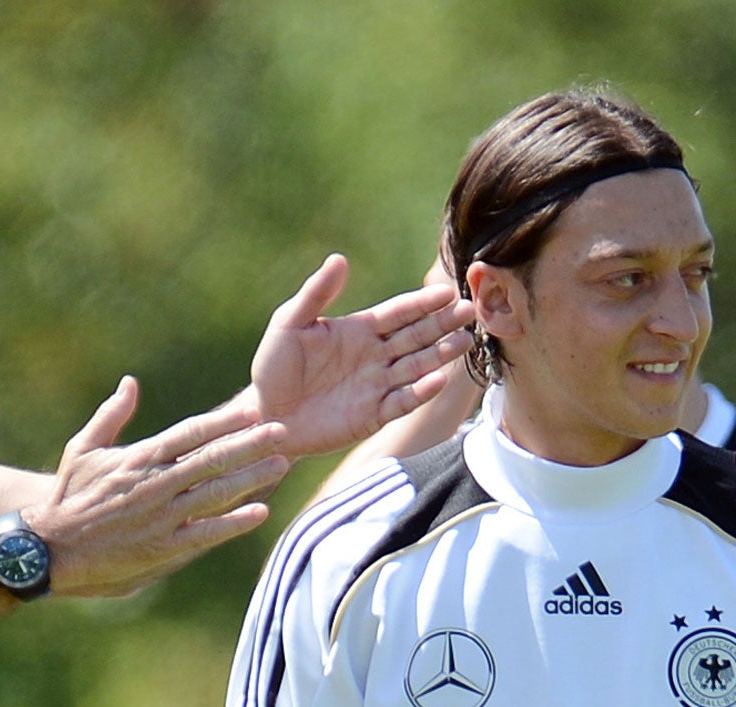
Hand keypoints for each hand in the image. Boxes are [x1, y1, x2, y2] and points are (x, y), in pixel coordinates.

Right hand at [32, 377, 286, 597]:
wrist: (50, 549)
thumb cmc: (68, 497)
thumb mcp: (83, 449)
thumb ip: (111, 415)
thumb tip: (130, 383)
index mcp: (139, 457)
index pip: (190, 433)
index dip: (225, 421)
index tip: (254, 410)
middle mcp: (155, 484)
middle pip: (212, 459)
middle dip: (250, 444)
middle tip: (283, 431)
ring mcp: (161, 517)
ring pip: (215, 493)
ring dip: (251, 478)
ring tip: (281, 464)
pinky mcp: (163, 548)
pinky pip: (206, 533)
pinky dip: (234, 523)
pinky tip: (260, 512)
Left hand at [249, 255, 475, 458]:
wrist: (265, 416)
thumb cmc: (273, 368)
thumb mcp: (289, 324)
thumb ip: (315, 294)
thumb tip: (339, 259)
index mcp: (359, 331)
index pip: (399, 313)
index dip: (422, 303)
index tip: (447, 291)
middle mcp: (374, 357)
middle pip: (416, 337)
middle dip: (443, 324)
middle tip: (470, 311)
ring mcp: (376, 387)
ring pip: (416, 367)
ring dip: (440, 355)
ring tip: (464, 341)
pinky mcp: (372, 416)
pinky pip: (400, 402)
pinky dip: (419, 392)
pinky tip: (436, 380)